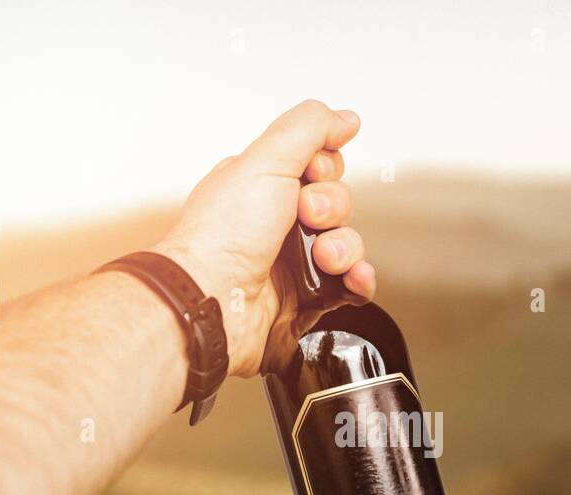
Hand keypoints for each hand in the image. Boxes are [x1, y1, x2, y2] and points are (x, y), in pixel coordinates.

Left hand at [151, 99, 376, 377]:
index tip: (309, 174)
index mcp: (260, 186)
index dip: (324, 168)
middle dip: (332, 209)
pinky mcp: (307, 300)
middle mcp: (275, 224)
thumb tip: (344, 117)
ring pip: (347, 244)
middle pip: (337, 203)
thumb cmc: (221, 237)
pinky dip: (359, 279)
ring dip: (345, 247)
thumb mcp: (264, 160)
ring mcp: (292, 263)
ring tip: (323, 258)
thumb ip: (308, 128)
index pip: (317, 165)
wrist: (211, 301)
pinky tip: (351, 276)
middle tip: (307, 217)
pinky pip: (350, 285)